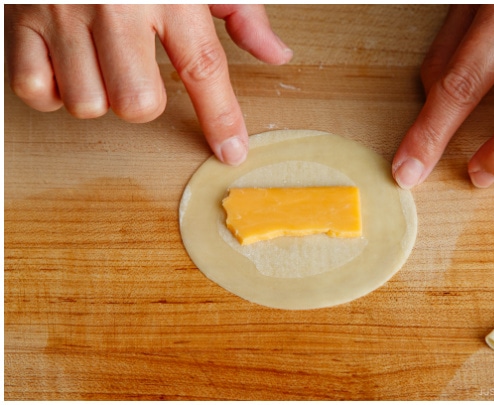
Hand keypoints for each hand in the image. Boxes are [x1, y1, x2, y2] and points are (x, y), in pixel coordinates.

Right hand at [5, 5, 292, 164]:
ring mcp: (64, 13)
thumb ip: (241, 12)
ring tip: (101, 65)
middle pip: (137, 102)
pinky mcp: (21, 18)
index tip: (231, 152)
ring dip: (99, 98)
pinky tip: (67, 69)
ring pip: (86, 103)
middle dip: (144, 103)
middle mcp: (117, 7)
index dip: (221, 117)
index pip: (203, 68)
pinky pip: (33, 89)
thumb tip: (276, 54)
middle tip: (139, 73)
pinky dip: (52, 93)